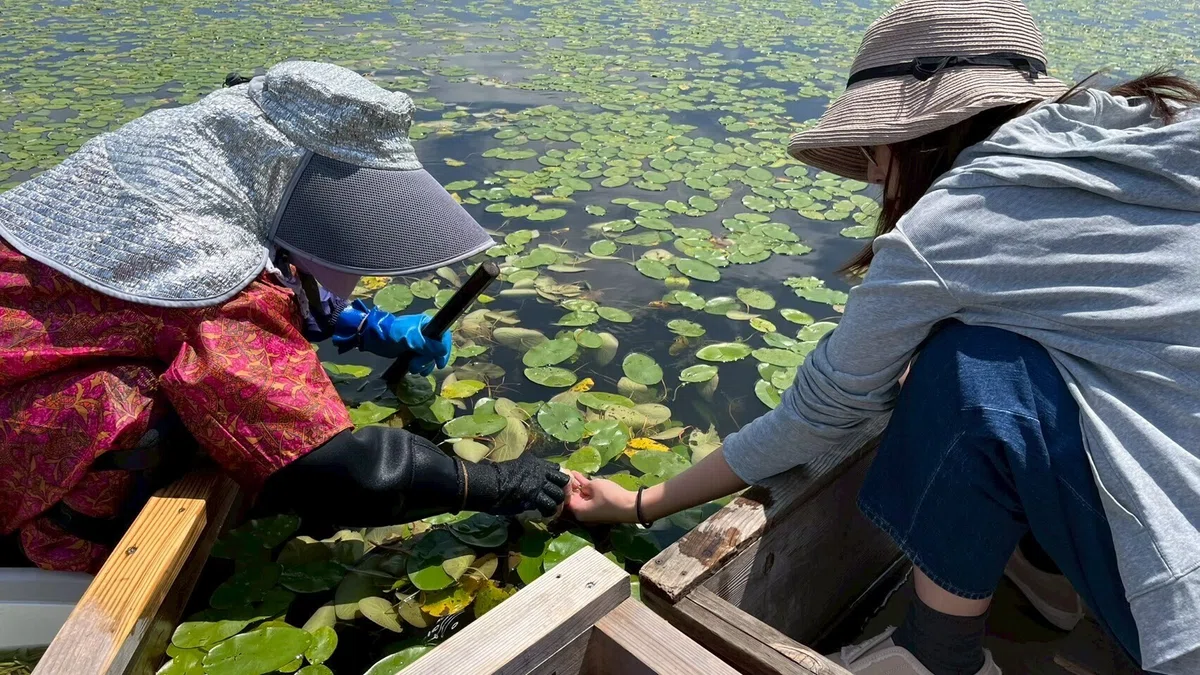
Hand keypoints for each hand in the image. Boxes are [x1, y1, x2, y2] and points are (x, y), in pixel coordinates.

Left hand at [332, 300, 451, 373]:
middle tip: (417, 366)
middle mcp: (426, 333)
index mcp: (427, 324)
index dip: (444, 350)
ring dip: (423, 365)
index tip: (440, 363)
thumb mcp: (409, 338)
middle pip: (437, 350)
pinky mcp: (414, 351)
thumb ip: (426, 345)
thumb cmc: (391, 334)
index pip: (443, 336)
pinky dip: (420, 366)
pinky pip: (423, 361)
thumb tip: (442, 351)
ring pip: (430, 357)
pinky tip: (413, 369)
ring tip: (412, 368)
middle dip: (428, 360)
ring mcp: (420, 343)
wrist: (373, 339)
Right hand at [464, 454, 570, 516]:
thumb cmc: (498, 477)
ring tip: (550, 510)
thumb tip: (533, 487)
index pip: (557, 469)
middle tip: (557, 501)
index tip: (554, 488)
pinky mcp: (535, 495)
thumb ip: (529, 476)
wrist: (489, 483)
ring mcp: (539, 482)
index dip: (558, 481)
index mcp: (536, 463)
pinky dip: (549, 512)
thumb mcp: (517, 469)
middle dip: (562, 492)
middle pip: (563, 481)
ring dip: (557, 503)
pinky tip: (544, 515)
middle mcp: (541, 471)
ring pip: (559, 494)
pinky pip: (549, 505)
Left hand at [565, 472, 638, 522]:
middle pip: (573, 498)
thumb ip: (584, 484)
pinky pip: (590, 498)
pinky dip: (586, 489)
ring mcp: (591, 512)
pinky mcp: (599, 509)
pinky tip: (580, 476)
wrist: (630, 506)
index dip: (564, 486)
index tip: (562, 475)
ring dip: (578, 486)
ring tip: (571, 472)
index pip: (565, 498)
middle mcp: (582, 514)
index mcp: (578, 511)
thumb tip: (581, 486)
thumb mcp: (595, 485)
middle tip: (565, 472)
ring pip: (582, 497)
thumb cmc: (610, 496)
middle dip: (570, 486)